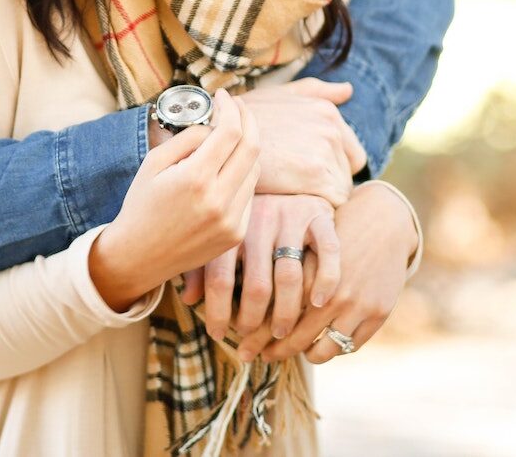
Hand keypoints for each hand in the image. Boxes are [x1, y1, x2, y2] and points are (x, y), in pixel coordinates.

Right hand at [89, 90, 258, 310]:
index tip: (223, 96)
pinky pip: (249, 194)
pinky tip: (225, 170)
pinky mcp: (236, 234)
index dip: (231, 107)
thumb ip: (188, 138)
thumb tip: (215, 125)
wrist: (139, 257)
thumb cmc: (142, 205)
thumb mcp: (154, 162)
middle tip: (237, 106)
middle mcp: (219, 200)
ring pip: (254, 170)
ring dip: (245, 147)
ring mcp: (231, 220)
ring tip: (227, 138)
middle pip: (252, 147)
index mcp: (195, 179)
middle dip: (248, 120)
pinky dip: (241, 174)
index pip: (230, 131)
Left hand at [181, 193, 339, 344]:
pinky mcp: (320, 216)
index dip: (216, 311)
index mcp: (230, 225)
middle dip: (252, 321)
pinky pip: (327, 253)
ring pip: (290, 277)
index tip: (216, 334)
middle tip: (251, 341)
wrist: (289, 173)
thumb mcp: (221, 233)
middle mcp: (260, 220)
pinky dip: (324, 281)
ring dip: (286, 313)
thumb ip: (203, 265)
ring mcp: (292, 217)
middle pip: (256, 284)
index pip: (219, 277)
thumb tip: (188, 299)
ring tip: (280, 334)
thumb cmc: (249, 217)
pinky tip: (317, 303)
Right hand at [241, 79, 366, 205]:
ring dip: (321, 195)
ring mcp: (324, 150)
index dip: (333, 166)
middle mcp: (331, 128)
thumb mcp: (281, 94)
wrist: (217, 136)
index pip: (352, 153)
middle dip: (329, 181)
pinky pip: (333, 202)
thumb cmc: (245, 118)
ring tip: (293, 192)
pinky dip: (317, 207)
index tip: (307, 172)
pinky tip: (294, 200)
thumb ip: (317, 91)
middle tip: (298, 184)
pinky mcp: (315, 174)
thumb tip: (348, 90)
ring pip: (341, 189)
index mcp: (327, 111)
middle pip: (347, 172)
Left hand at [244, 180, 417, 363]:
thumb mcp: (300, 240)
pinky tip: (318, 346)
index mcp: (307, 270)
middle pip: (294, 334)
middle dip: (272, 350)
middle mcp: (330, 290)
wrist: (383, 221)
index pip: (274, 312)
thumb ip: (273, 269)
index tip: (241, 342)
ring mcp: (356, 303)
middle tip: (256, 356)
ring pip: (322, 348)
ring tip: (288, 353)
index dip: (255, 332)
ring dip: (304, 354)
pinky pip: (348, 346)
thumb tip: (221, 299)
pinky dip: (332, 350)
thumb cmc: (332, 230)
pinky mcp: (377, 312)